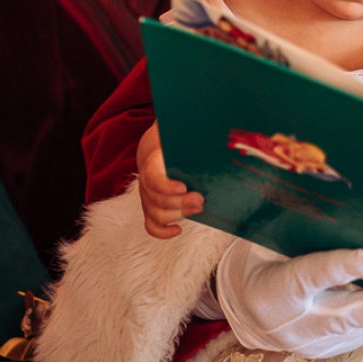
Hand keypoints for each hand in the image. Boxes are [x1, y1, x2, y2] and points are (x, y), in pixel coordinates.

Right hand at [136, 122, 202, 237]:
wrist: (158, 150)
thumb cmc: (174, 142)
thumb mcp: (181, 133)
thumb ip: (195, 131)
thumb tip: (216, 130)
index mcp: (152, 162)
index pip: (153, 178)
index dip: (166, 186)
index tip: (184, 188)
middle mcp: (145, 182)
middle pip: (157, 199)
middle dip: (180, 203)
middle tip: (201, 199)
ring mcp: (147, 197)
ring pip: (156, 213)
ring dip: (177, 215)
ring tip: (199, 207)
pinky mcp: (151, 208)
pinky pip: (151, 225)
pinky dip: (162, 231)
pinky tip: (178, 230)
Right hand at [215, 241, 362, 358]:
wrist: (246, 306)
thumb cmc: (261, 259)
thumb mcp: (266, 241)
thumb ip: (297, 232)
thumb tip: (343, 208)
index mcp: (273, 290)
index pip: (309, 276)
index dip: (339, 268)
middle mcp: (291, 324)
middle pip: (341, 316)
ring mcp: (307, 343)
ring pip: (354, 327)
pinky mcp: (322, 351)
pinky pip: (355, 332)